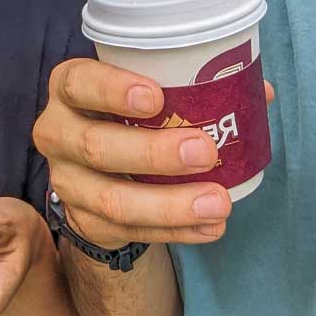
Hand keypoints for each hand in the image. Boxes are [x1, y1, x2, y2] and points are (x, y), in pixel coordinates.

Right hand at [33, 58, 274, 250]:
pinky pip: (130, 232)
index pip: (78, 83)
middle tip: (205, 151)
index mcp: (69, 86)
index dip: (112, 90)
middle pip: (95, 145)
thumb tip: (259, 91)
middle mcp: (57, 132)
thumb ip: (191, 83)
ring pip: (112, 199)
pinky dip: (175, 230)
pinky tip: (209, 226)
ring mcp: (66, 181)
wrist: (98, 165)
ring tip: (218, 202)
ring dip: (170, 203)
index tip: (156, 97)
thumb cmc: (128, 111)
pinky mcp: (85, 222)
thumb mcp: (145, 87)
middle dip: (153, 152)